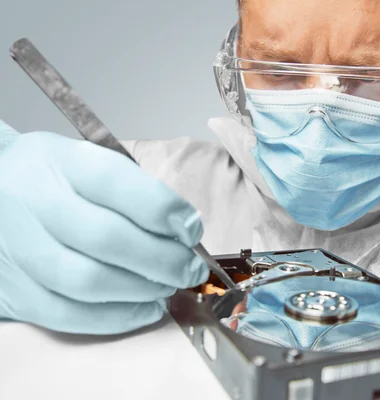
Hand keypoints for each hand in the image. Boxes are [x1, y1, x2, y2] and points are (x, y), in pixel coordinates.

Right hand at [0, 121, 207, 334]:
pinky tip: (147, 309)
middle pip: (107, 239)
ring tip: (169, 287)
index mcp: (63, 163)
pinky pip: (69, 315)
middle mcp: (37, 203)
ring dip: (143, 290)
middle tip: (191, 269)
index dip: (163, 209)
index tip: (191, 228)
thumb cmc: (55, 179)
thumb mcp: (90, 162)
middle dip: (164, 260)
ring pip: (89, 282)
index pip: (116, 183)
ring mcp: (21, 249)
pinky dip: (118, 318)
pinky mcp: (16, 290)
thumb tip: (183, 231)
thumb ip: (135, 191)